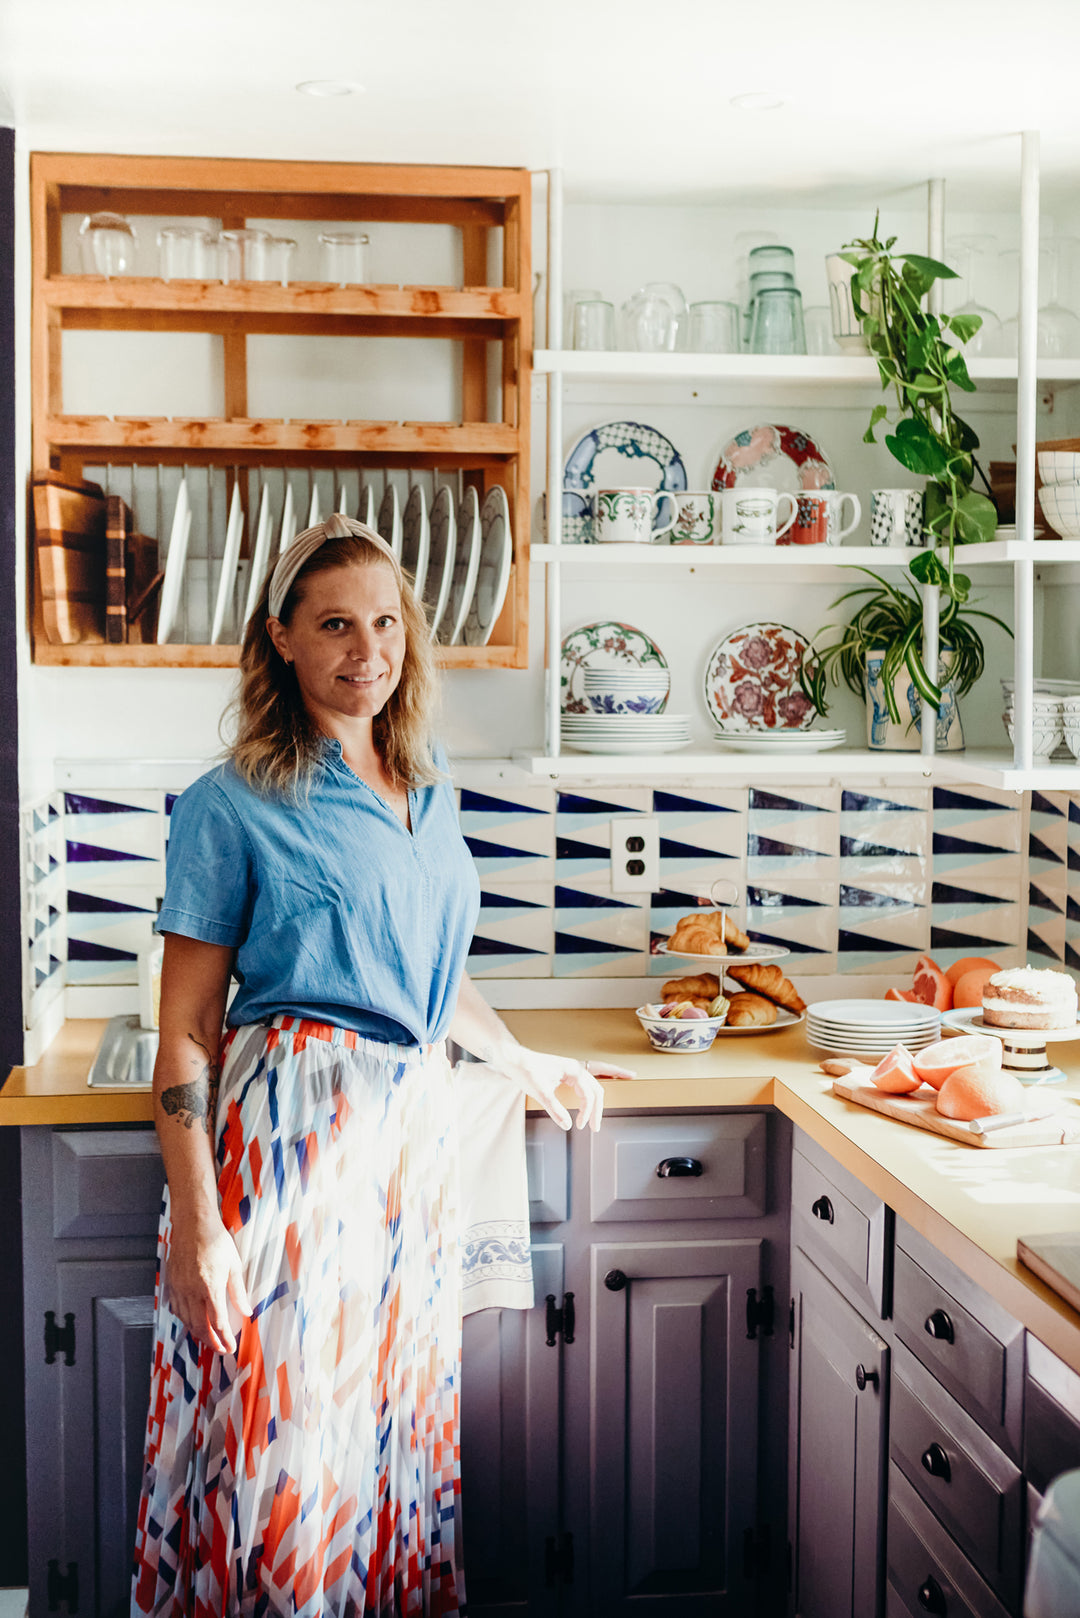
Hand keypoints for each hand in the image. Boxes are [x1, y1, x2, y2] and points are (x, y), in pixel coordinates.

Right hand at [165, 1209, 250, 1354]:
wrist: (193, 1222)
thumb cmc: (215, 1239)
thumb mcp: (234, 1265)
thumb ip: (238, 1292)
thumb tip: (246, 1311)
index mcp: (210, 1287)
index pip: (218, 1322)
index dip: (225, 1339)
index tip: (231, 1348)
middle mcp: (192, 1291)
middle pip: (200, 1326)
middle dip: (211, 1342)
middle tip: (220, 1350)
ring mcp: (179, 1287)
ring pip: (186, 1320)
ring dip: (197, 1333)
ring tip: (208, 1339)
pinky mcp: (171, 1282)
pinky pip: (177, 1308)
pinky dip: (185, 1319)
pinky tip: (192, 1321)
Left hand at [482, 1044, 635, 1132]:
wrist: (513, 1059)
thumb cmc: (525, 1070)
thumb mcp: (540, 1091)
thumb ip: (555, 1109)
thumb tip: (567, 1125)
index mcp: (573, 1069)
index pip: (588, 1094)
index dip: (586, 1112)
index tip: (579, 1125)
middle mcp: (575, 1068)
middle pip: (596, 1089)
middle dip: (597, 1109)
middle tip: (595, 1127)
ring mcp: (572, 1070)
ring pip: (593, 1086)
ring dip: (597, 1102)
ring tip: (597, 1117)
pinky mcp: (566, 1073)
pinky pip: (586, 1083)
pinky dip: (592, 1092)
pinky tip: (595, 1097)